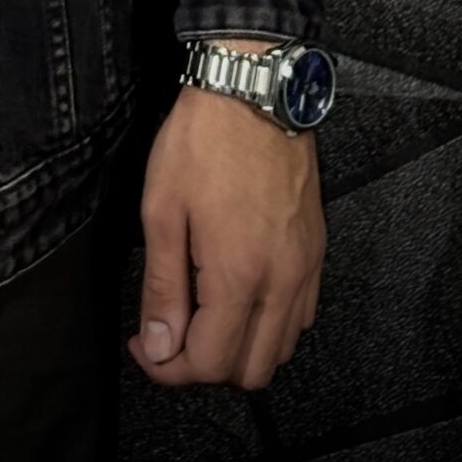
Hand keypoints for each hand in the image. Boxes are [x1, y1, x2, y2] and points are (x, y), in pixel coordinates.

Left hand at [128, 42, 325, 389]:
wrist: (253, 90)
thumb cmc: (202, 141)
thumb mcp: (162, 209)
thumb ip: (163, 287)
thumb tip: (159, 346)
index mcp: (238, 275)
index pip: (210, 363)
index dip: (168, 367)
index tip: (145, 344)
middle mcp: (281, 282)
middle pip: (252, 371)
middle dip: (204, 365)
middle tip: (170, 334)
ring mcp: (305, 268)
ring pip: (281, 349)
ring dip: (240, 347)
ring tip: (203, 312)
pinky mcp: (316, 251)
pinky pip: (301, 316)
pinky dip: (270, 324)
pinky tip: (240, 293)